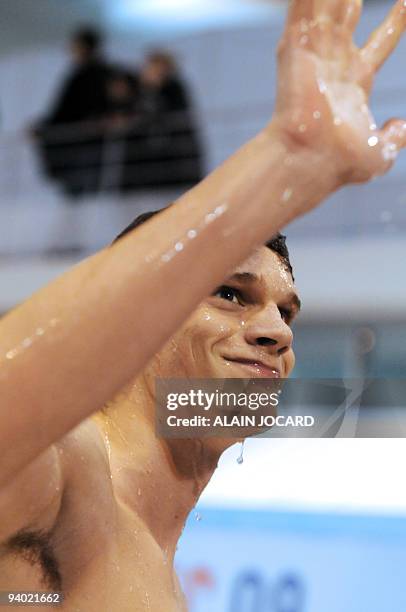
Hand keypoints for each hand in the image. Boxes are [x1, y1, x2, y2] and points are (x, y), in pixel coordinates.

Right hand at [272, 0, 405, 184]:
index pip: (380, 43)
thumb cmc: (342, 161)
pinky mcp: (296, 48)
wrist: (312, 161)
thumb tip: (403, 126)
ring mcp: (314, 54)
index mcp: (355, 82)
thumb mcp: (382, 150)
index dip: (394, 23)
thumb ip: (396, 136)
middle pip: (350, 16)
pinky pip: (303, 7)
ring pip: (328, 3)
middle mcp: (334, 64)